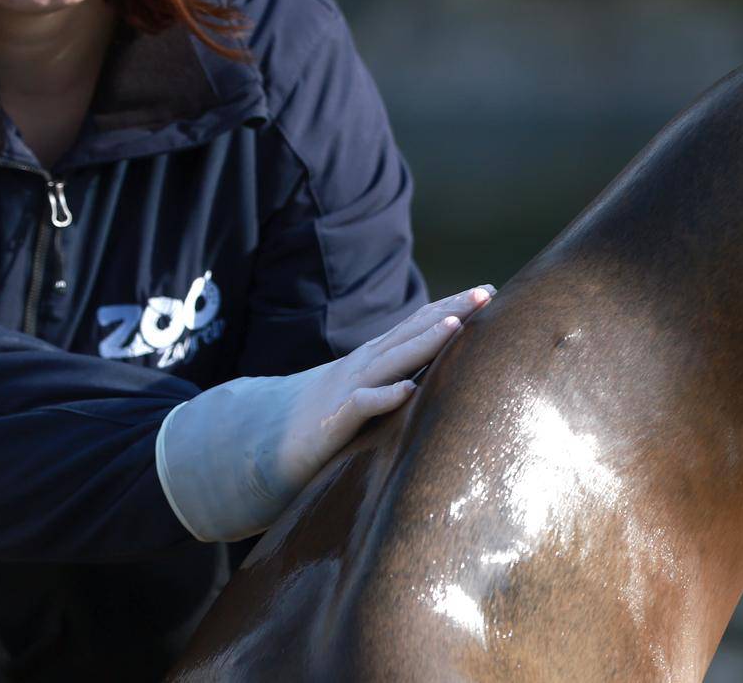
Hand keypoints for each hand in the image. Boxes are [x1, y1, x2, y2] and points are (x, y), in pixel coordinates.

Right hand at [155, 286, 493, 541]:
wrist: (256, 450)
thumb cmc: (316, 431)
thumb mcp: (360, 403)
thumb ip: (388, 390)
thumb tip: (432, 384)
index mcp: (369, 363)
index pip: (414, 328)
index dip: (449, 309)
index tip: (486, 293)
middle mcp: (359, 369)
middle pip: (410, 333)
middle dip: (450, 311)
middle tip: (486, 292)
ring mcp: (343, 391)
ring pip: (389, 360)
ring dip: (423, 342)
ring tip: (457, 324)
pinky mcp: (329, 423)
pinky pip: (359, 407)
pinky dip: (383, 397)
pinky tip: (408, 390)